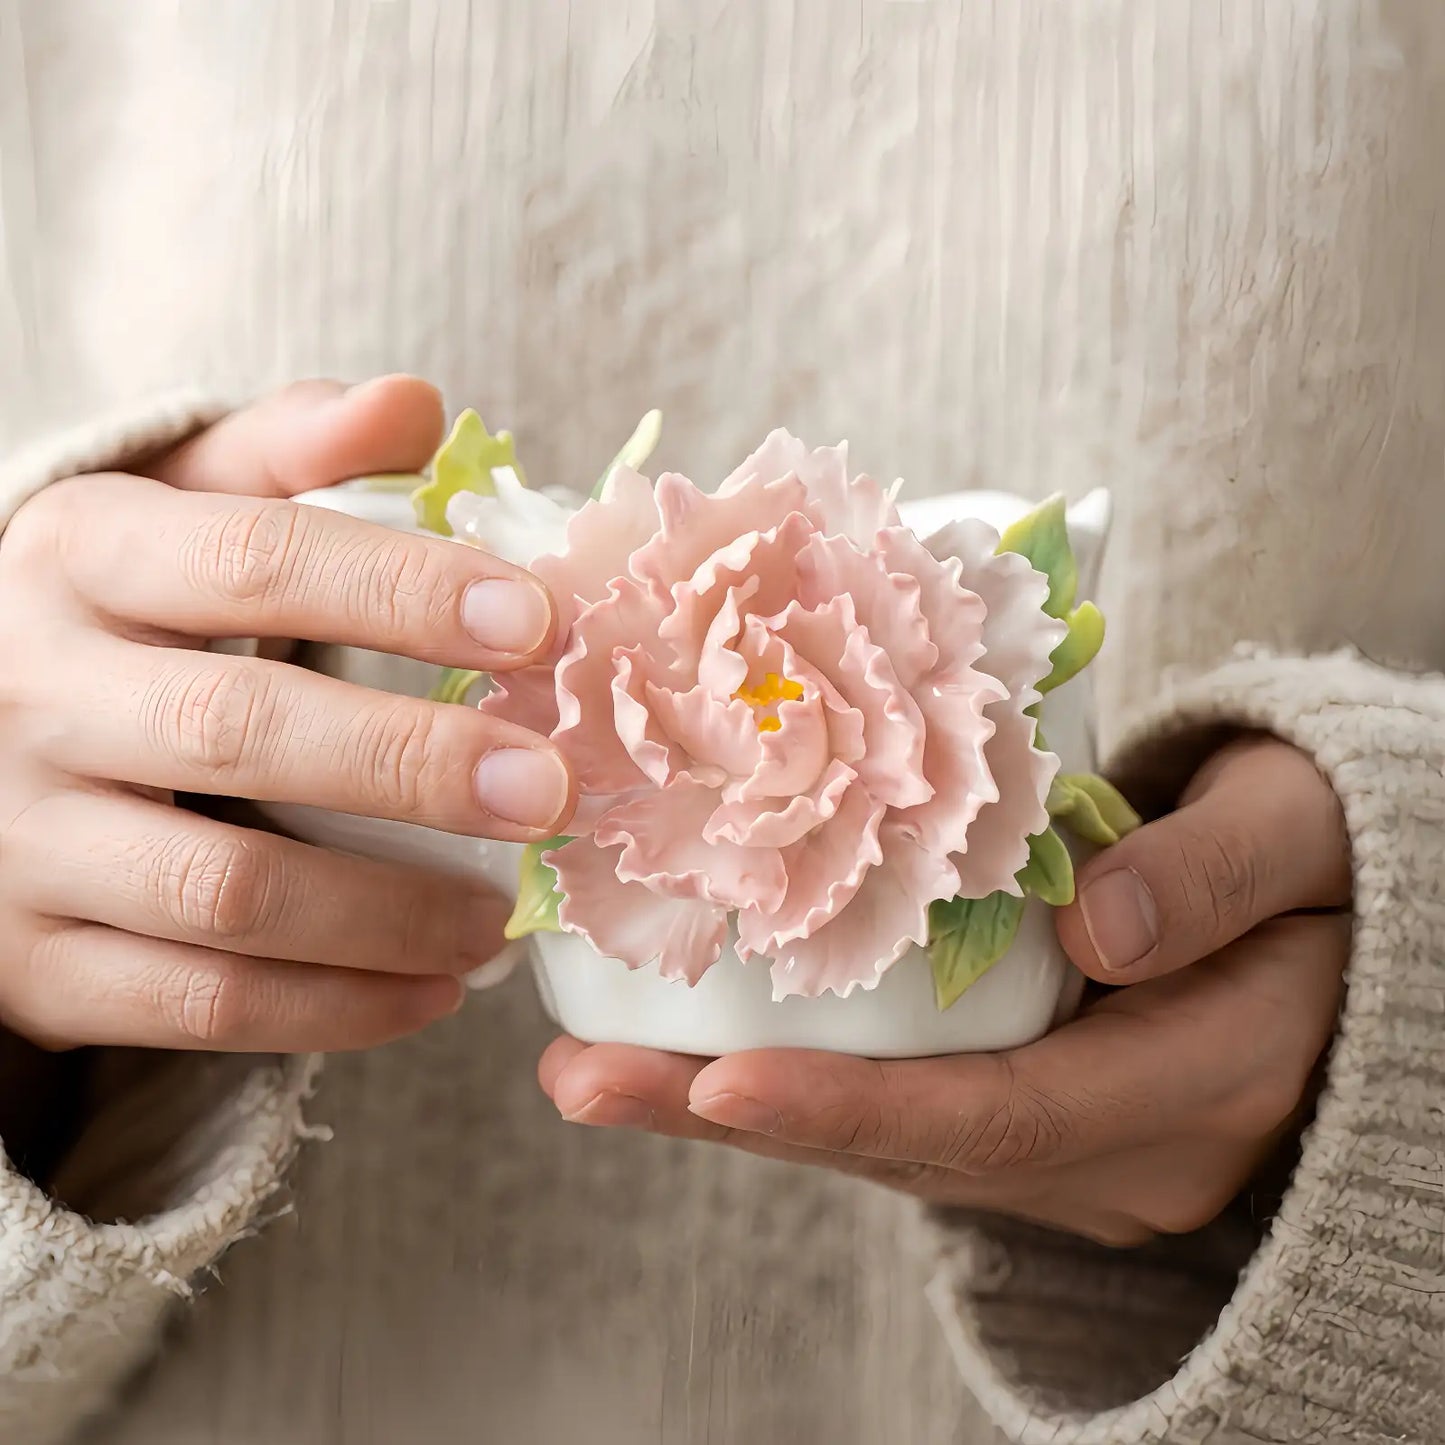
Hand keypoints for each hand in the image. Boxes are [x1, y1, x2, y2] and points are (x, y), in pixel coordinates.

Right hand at [0, 377, 574, 1052]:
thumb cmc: (120, 621)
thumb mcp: (174, 512)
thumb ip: (287, 456)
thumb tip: (416, 406)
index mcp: (82, 556)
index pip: (256, 558)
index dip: (404, 590)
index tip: (538, 624)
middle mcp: (31, 695)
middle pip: (240, 732)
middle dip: (411, 763)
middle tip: (550, 788)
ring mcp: (23, 845)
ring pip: (227, 896)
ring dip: (390, 915)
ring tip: (503, 918)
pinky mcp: (38, 967)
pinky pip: (200, 1006)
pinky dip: (335, 1009)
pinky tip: (431, 993)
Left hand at [539, 738, 1349, 1244]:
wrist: (1343, 925)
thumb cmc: (1324, 861)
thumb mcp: (1303, 837)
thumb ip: (1216, 871)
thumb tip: (1096, 923)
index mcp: (1197, 1080)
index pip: (1006, 1115)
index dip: (859, 1110)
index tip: (722, 1087)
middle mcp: (1118, 1145)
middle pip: (911, 1147)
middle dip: (739, 1126)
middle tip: (586, 1085)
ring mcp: (1070, 1143)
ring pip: (889, 1142)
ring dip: (736, 1116)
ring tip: (592, 1071)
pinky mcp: (1030, 1111)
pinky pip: (901, 1111)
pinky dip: (793, 1087)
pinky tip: (688, 1053)